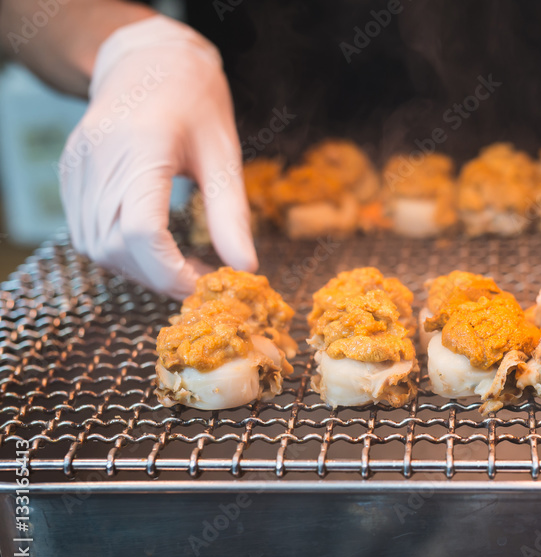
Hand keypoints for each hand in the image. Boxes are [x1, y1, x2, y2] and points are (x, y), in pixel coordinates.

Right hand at [59, 16, 256, 299]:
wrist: (149, 62)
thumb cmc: (194, 103)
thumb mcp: (224, 155)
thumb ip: (231, 214)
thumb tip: (245, 267)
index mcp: (141, 148)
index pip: (142, 231)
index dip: (171, 271)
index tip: (204, 284)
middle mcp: (99, 160)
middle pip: (116, 247)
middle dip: (159, 277)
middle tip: (200, 279)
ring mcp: (77, 169)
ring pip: (97, 248)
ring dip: (138, 270)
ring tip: (181, 265)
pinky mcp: (70, 177)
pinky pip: (86, 233)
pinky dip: (120, 253)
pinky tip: (154, 249)